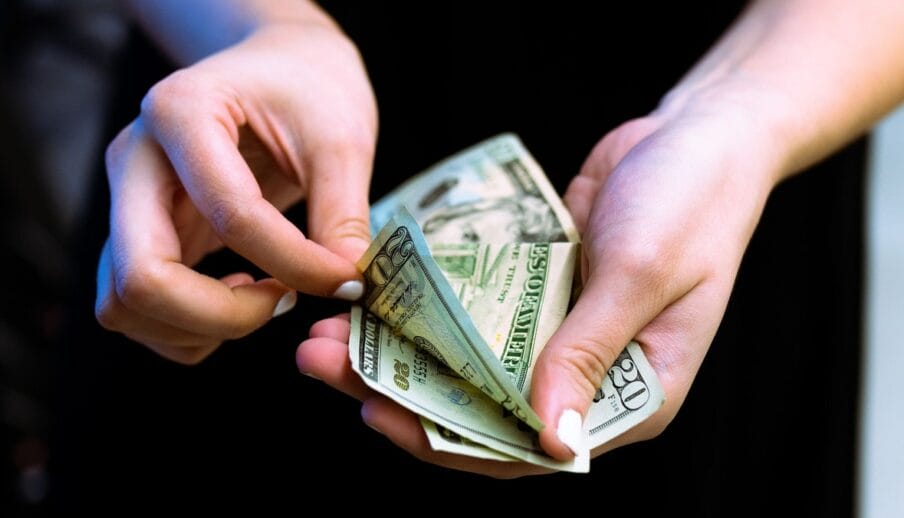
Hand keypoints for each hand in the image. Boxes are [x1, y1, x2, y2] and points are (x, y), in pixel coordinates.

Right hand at [95, 20, 377, 363]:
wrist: (279, 69)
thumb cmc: (307, 89)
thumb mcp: (341, 139)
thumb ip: (343, 215)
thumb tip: (346, 286)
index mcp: (181, 112)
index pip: (229, 214)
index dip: (294, 263)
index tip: (344, 279)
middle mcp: (134, 159)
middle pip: (141, 277)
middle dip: (221, 315)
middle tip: (283, 303)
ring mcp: (127, 201)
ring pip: (123, 304)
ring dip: (197, 327)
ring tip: (263, 300)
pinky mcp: (139, 234)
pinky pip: (136, 309)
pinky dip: (186, 328)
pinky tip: (238, 297)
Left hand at [299, 94, 779, 476]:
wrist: (698, 135)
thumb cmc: (693, 205)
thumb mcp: (643, 275)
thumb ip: (589, 353)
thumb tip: (547, 438)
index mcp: (630, 397)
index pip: (527, 449)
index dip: (447, 441)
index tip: (377, 413)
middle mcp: (589, 376)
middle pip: (482, 408)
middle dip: (402, 391)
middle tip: (327, 362)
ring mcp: (559, 334)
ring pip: (469, 362)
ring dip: (402, 349)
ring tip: (333, 328)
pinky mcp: (539, 292)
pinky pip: (475, 313)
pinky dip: (430, 308)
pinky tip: (379, 292)